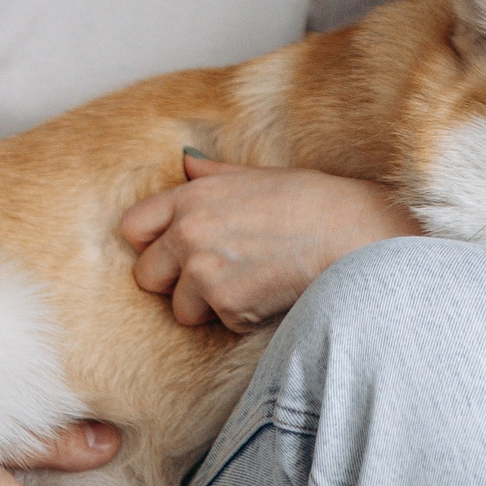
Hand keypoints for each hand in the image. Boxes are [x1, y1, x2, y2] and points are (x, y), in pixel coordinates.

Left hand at [120, 155, 419, 330]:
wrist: (353, 235)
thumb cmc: (314, 201)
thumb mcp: (260, 176)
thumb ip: (214, 175)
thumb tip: (185, 161)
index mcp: (192, 197)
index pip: (133, 227)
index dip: (150, 244)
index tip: (171, 251)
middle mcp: (189, 233)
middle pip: (145, 276)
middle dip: (173, 282)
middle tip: (213, 275)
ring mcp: (204, 272)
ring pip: (181, 309)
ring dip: (209, 306)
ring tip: (251, 284)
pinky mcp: (227, 306)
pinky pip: (221, 324)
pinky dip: (243, 318)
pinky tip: (271, 293)